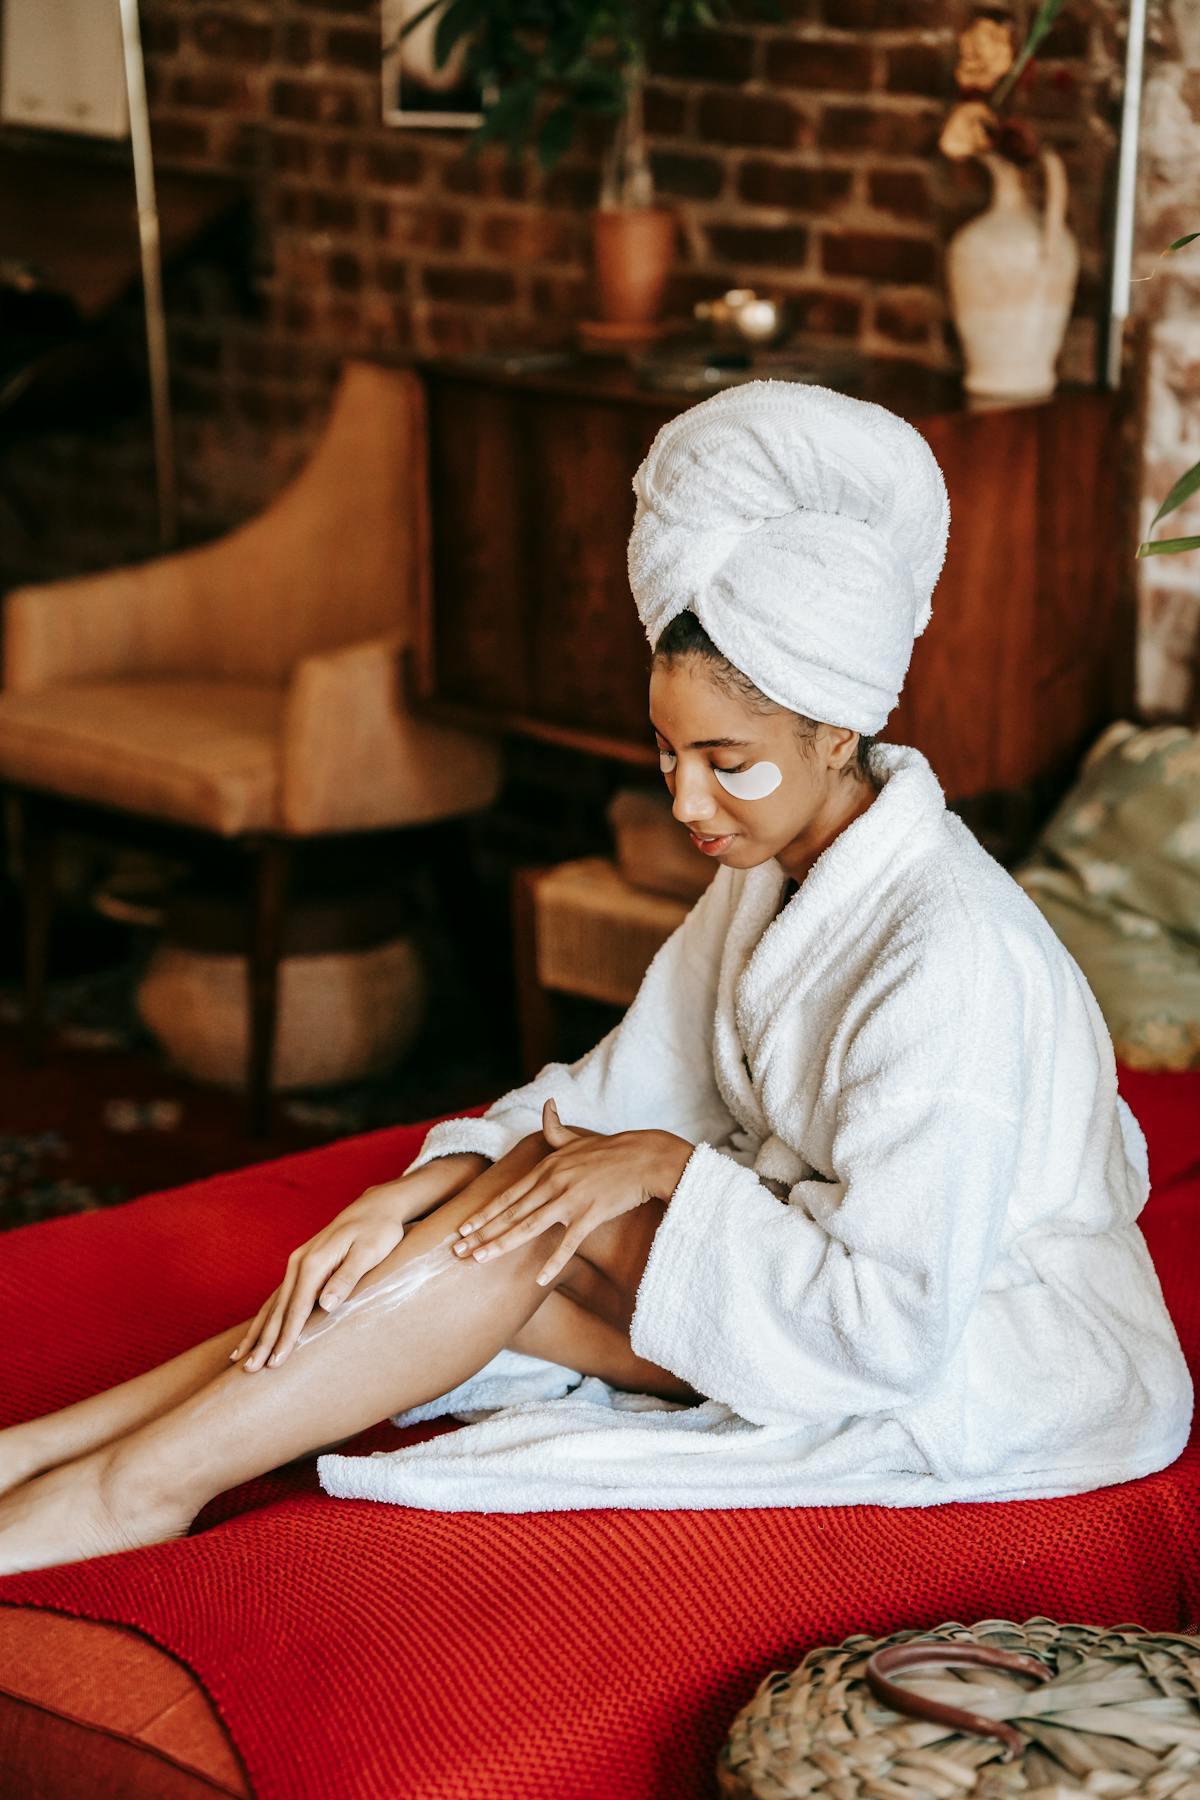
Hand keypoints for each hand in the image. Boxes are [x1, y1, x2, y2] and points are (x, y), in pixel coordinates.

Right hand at [231, 1155, 486, 1371]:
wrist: (375, 1207)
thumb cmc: (379, 1231)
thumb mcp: (370, 1252)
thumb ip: (347, 1278)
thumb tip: (326, 1305)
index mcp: (314, 1262)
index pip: (297, 1308)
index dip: (286, 1337)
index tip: (275, 1362)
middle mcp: (299, 1263)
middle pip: (277, 1309)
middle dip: (262, 1341)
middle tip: (248, 1370)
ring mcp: (296, 1264)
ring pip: (272, 1304)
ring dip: (256, 1332)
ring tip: (238, 1358)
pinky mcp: (300, 1267)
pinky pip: (277, 1297)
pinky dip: (264, 1317)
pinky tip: (255, 1333)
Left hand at [452, 1098, 692, 1287]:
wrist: (645, 1157)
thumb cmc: (611, 1150)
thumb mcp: (577, 1138)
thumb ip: (555, 1127)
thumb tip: (546, 1104)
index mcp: (547, 1167)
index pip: (507, 1195)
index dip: (483, 1213)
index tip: (462, 1228)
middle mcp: (553, 1182)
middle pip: (511, 1213)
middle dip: (482, 1233)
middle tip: (458, 1251)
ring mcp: (571, 1199)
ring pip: (529, 1226)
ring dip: (501, 1244)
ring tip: (480, 1259)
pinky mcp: (591, 1214)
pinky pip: (568, 1243)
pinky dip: (553, 1262)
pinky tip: (538, 1279)